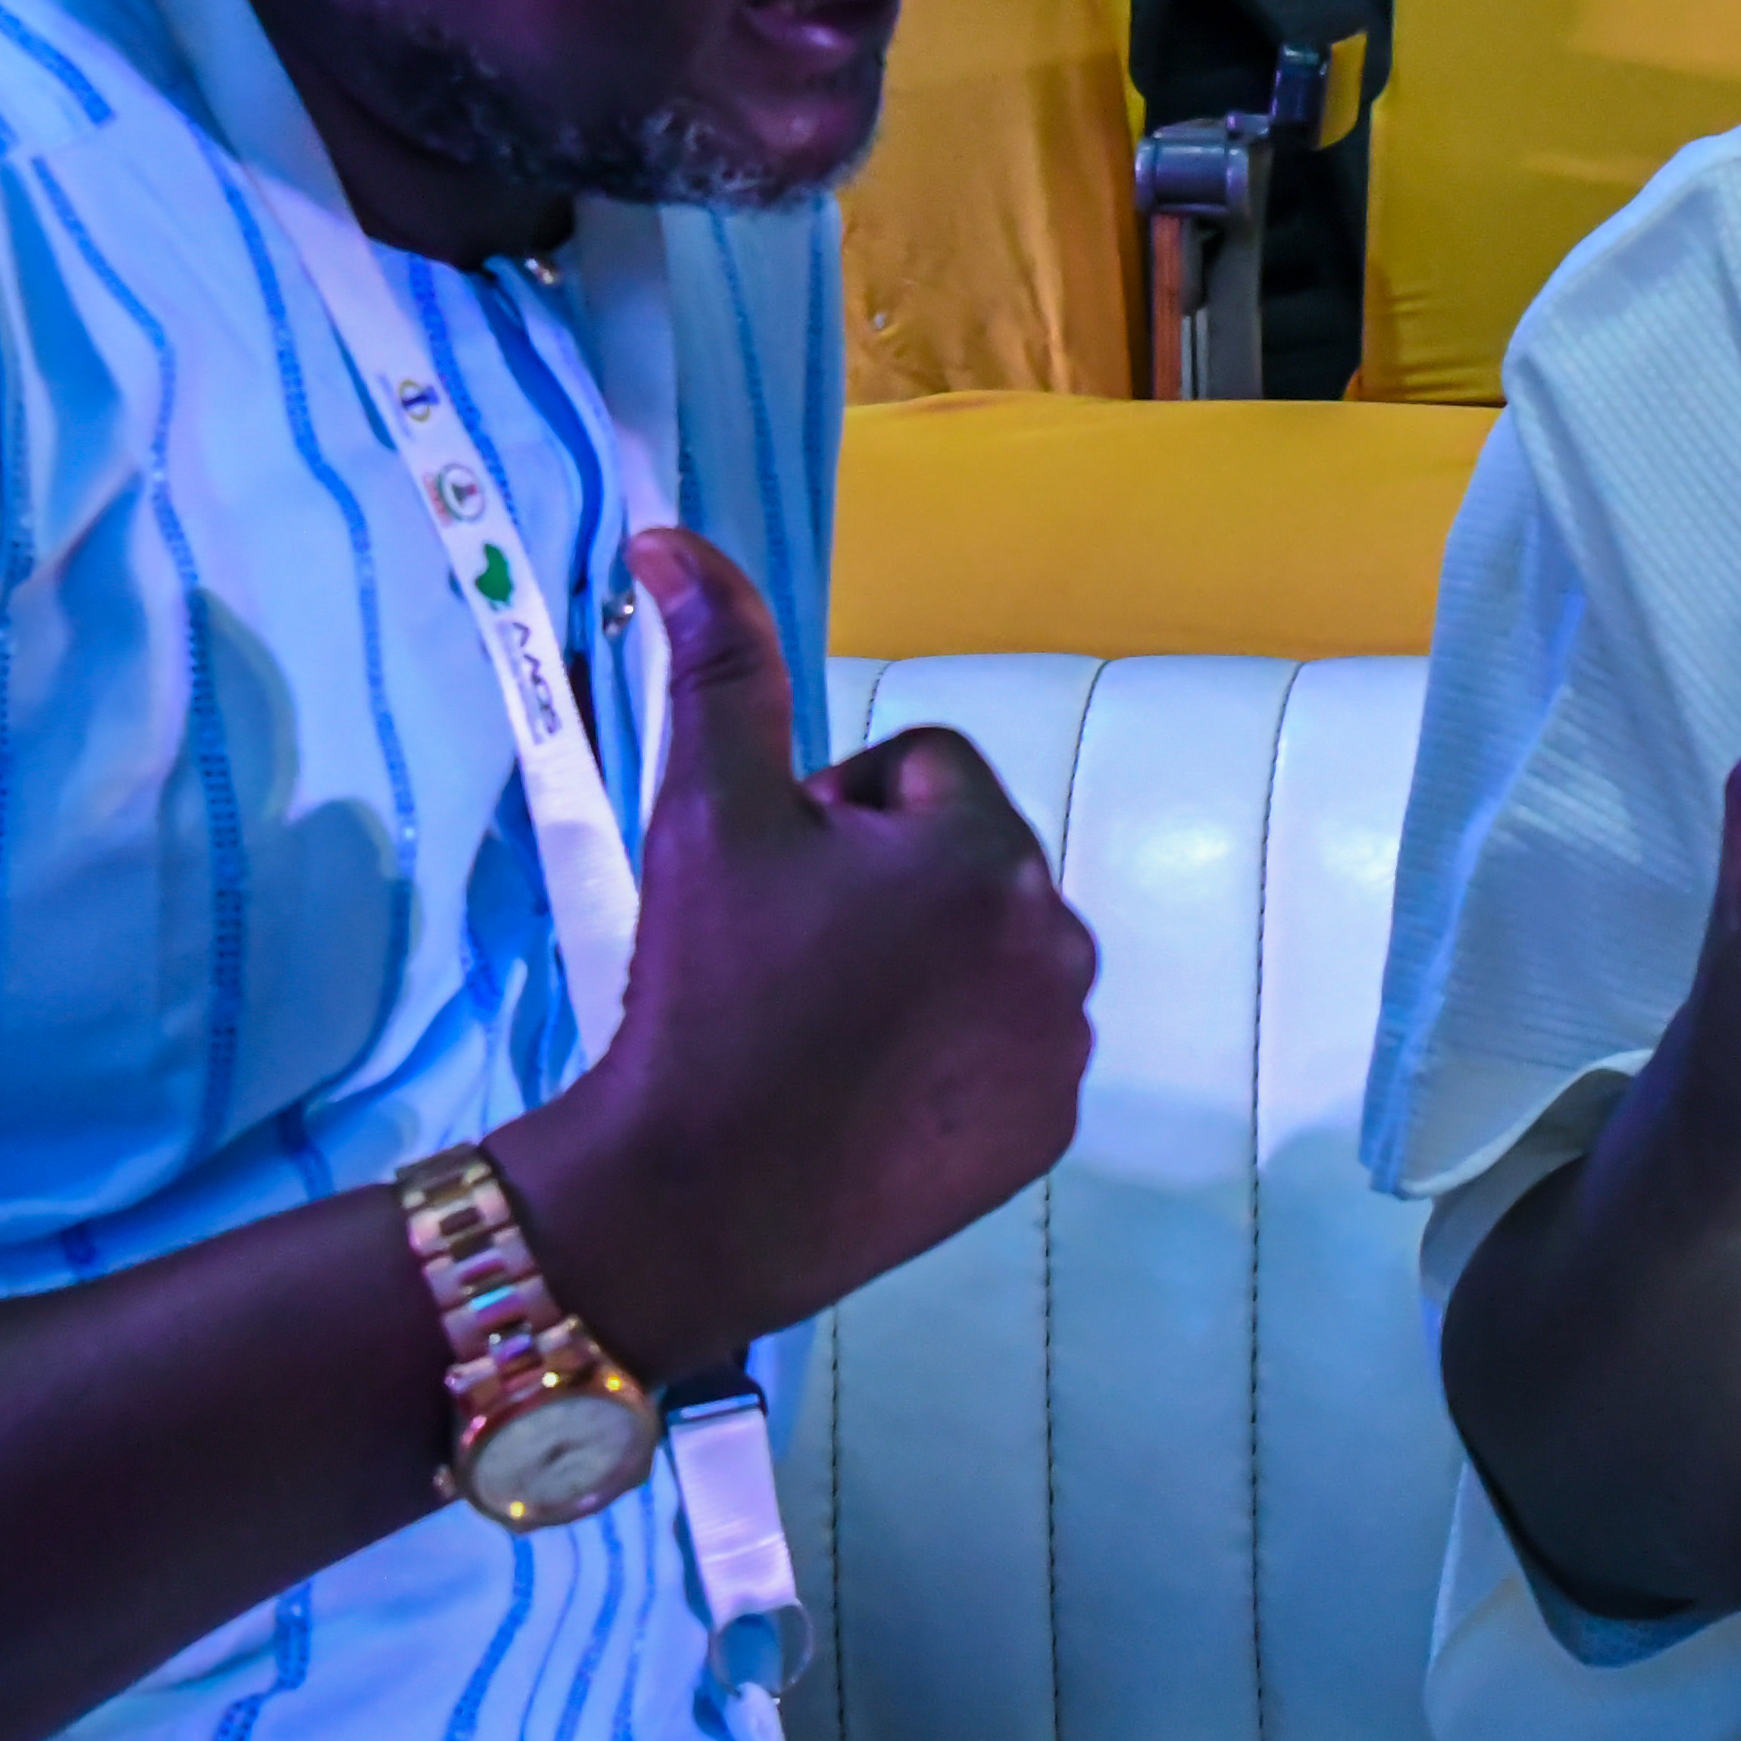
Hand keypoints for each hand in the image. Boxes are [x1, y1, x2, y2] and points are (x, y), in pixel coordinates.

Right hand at [494, 529, 1097, 1393]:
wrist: (700, 1200)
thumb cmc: (705, 995)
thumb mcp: (706, 816)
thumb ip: (721, 669)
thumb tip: (678, 539)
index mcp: (984, 851)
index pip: (918, 767)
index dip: (832, 810)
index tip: (775, 884)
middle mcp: (1056, 938)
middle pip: (965, 859)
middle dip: (885, 884)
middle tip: (790, 957)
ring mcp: (1062, 1044)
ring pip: (989, 951)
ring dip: (923, 963)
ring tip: (826, 1025)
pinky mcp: (1050, 1129)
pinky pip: (1008, 1047)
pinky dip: (952, 1052)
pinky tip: (870, 1089)